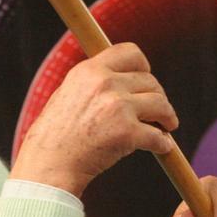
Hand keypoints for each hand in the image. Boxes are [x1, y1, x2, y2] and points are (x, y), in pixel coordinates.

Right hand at [9, 43, 177, 196]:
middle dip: (157, 97)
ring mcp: (118, 106)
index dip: (143, 66)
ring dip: (167, 117)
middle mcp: (105, 83)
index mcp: (89, 71)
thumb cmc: (56, 136)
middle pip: (150, 81)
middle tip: (158, 112)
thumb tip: (121, 80)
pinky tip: (162, 147)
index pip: (130, 52)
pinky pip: (157, 136)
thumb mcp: (67, 94)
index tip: (147, 79)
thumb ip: (92, 83)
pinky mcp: (127, 132)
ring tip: (166, 127)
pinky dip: (163, 143)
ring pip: (161, 104)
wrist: (49, 164)